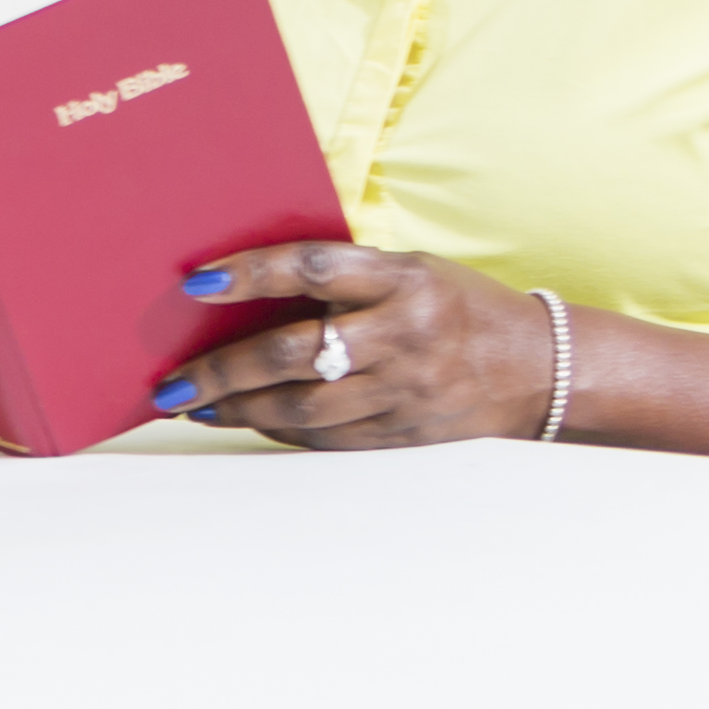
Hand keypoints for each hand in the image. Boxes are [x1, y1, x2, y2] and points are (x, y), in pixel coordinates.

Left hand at [155, 241, 540, 446]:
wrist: (537, 367)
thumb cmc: (456, 305)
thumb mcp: (411, 270)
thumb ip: (346, 279)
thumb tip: (246, 290)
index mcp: (404, 281)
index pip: (317, 270)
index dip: (254, 274)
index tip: (197, 283)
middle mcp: (405, 336)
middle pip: (297, 354)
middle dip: (224, 370)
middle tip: (172, 382)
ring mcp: (406, 391)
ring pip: (305, 408)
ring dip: (239, 408)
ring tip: (194, 404)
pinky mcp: (405, 434)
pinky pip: (328, 439)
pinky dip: (278, 430)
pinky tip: (246, 419)